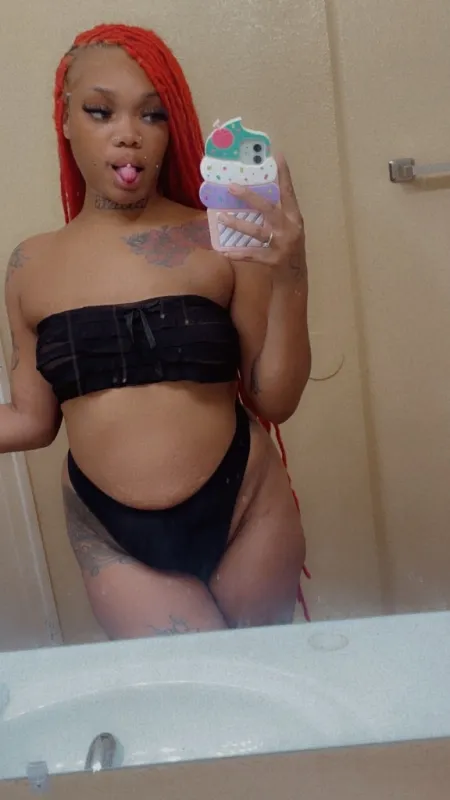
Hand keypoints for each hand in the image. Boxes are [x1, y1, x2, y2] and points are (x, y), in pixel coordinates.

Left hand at [218, 155, 306, 281]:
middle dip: (249, 197)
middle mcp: (290, 228)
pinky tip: (224, 252)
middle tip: (231, 187)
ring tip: (222, 218)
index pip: (288, 192)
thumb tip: (253, 196)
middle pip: (268, 208)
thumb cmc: (287, 249)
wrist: (295, 277)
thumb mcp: (288, 228)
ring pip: (257, 231)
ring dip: (238, 224)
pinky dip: (238, 254)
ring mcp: (283, 244)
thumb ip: (276, 214)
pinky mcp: (274, 260)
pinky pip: (252, 255)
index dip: (284, 175)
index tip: (278, 156)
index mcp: (294, 217)